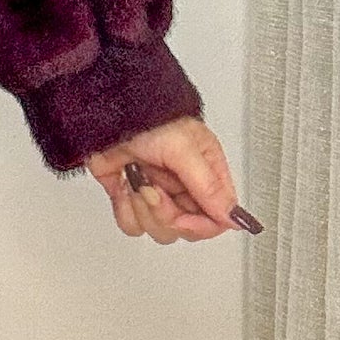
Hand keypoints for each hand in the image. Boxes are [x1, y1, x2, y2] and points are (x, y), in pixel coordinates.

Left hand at [81, 116, 245, 242]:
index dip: (199, 226)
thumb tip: (235, 218)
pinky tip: (123, 186)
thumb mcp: (183, 149)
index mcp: (207, 172)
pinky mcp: (131, 197)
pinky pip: (133, 225)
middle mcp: (184, 186)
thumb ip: (208, 186)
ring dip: (142, 208)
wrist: (104, 109)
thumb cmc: (146, 116)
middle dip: (165, 214)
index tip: (182, 217)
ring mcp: (157, 193)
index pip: (216, 218)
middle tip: (153, 189)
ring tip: (137, 180)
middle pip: (185, 229)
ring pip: (159, 230)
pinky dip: (124, 209)